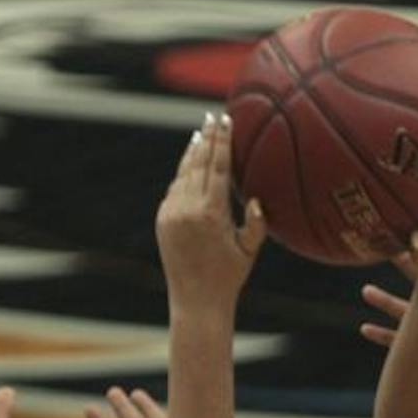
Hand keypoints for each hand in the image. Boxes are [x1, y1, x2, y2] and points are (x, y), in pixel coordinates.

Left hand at [156, 112, 266, 312]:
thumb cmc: (229, 277)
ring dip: (192, 152)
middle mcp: (188, 208)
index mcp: (212, 213)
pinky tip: (190, 166)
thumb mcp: (249, 251)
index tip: (225, 120)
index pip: (217, 167)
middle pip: (198, 162)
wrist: (195, 300)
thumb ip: (255, 223)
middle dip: (206, 137)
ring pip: (183, 174)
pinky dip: (183, 175)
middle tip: (212, 116)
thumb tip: (254, 198)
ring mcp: (171, 213)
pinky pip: (174, 190)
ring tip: (200, 134)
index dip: (222, 141)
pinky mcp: (162, 219)